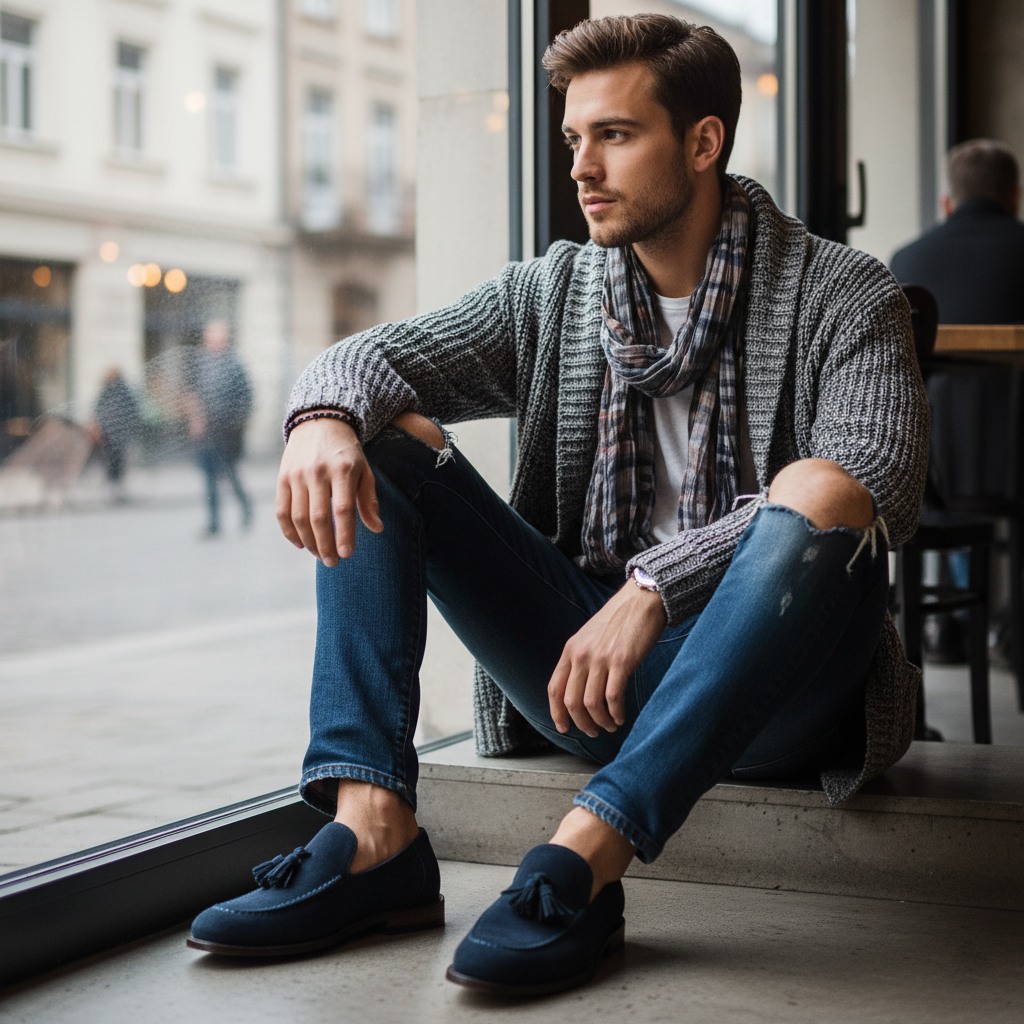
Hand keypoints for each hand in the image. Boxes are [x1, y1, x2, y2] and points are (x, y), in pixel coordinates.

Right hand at [275, 416, 382, 564]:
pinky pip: (282, 511)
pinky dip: (289, 531)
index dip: (345, 534)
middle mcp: (317, 472)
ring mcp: (297, 475)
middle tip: (333, 562)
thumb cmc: (347, 452)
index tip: (347, 554)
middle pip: (318, 517)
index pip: (343, 509)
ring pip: (298, 517)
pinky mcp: (282, 478)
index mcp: (343, 470)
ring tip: (319, 555)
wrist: (319, 422)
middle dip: (325, 545)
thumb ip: (369, 499)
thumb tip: (377, 528)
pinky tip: (300, 543)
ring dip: (308, 541)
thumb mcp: (365, 470)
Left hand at [547, 582, 666, 737]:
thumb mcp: (589, 636)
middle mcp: (581, 655)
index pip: (554, 689)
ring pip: (591, 704)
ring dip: (600, 722)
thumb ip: (582, 659)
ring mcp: (600, 658)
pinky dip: (616, 713)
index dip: (557, 713)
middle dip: (582, 724)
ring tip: (610, 726)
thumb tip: (579, 690)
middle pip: (572, 702)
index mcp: (571, 649)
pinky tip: (621, 717)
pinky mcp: (622, 661)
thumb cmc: (619, 620)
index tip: (564, 728)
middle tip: (594, 732)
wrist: (641, 599)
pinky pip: (613, 697)